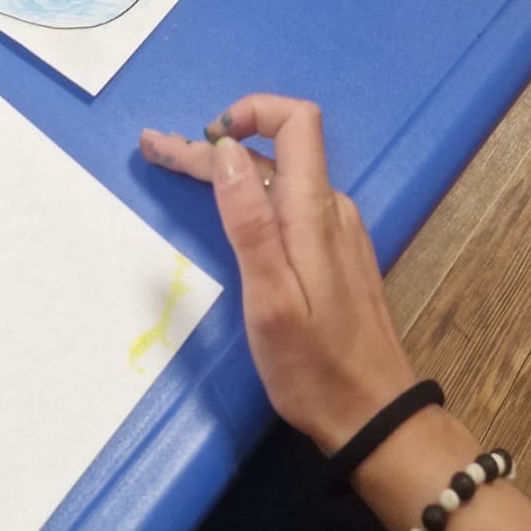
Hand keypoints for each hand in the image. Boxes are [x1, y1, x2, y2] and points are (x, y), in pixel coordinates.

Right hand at [140, 96, 415, 451]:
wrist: (375, 419)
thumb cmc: (314, 366)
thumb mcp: (270, 299)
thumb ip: (249, 222)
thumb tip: (226, 150)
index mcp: (313, 212)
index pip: (297, 122)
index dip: (252, 111)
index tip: (207, 137)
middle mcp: (330, 209)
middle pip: (273, 154)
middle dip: (212, 146)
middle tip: (155, 149)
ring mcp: (336, 232)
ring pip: (277, 180)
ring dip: (228, 170)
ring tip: (180, 170)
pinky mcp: (335, 254)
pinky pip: (287, 206)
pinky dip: (249, 196)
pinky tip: (227, 207)